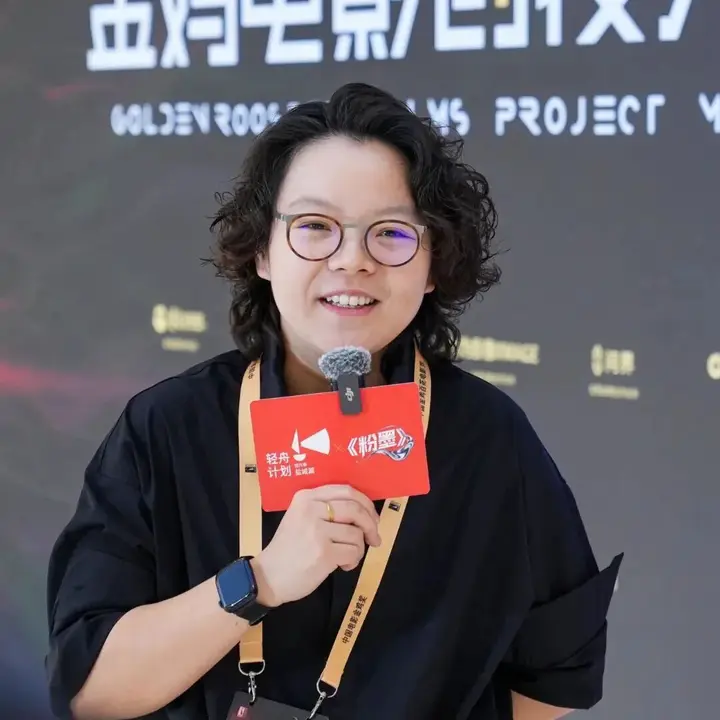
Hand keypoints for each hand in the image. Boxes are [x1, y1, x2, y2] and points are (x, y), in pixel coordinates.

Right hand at [252, 485, 381, 606]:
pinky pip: (353, 552)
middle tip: (374, 538)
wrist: (268, 576)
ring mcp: (317, 531)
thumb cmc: (289, 548)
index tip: (372, 517)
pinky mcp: (323, 553)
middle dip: (370, 524)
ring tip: (348, 556)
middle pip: (355, 509)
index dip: (366, 503)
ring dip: (359, 548)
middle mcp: (311, 509)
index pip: (346, 490)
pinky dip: (354, 560)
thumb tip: (364, 512)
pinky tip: (343, 566)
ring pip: (356, 533)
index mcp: (306, 497)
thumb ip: (325, 508)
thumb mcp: (300, 517)